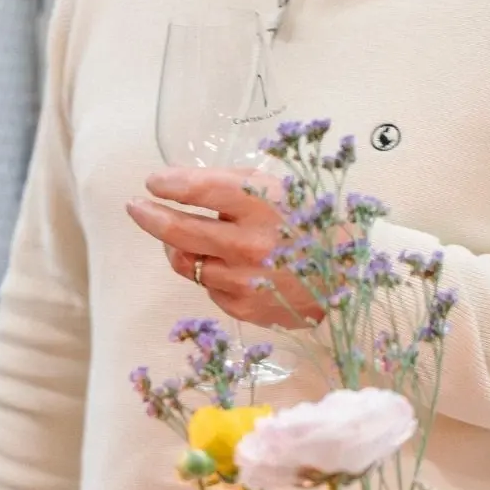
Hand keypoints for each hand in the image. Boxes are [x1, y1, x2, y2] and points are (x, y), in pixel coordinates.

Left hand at [126, 167, 329, 329]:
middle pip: (178, 230)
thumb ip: (232, 183)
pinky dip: (211, 272)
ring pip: (186, 261)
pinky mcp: (244, 307)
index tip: (155, 181)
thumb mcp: (280, 187)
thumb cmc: (313, 222)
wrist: (353, 276)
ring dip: (181, 245)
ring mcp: (245, 281)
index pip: (199, 189)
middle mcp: (250, 244)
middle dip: (149, 215)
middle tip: (136, 206)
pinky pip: (208, 286)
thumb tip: (177, 184)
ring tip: (190, 236)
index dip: (169, 183)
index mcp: (262, 205)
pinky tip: (233, 265)